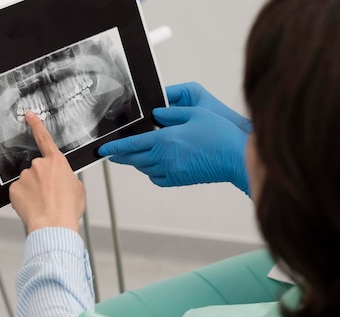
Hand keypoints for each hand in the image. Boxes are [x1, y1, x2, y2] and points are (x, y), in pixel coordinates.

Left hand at [9, 111, 85, 232]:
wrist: (54, 224)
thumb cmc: (67, 209)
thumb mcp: (78, 189)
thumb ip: (68, 177)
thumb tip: (62, 180)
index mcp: (56, 162)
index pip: (44, 138)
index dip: (36, 125)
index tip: (29, 116)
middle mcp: (38, 166)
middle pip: (38, 169)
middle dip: (42, 180)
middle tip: (51, 195)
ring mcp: (25, 177)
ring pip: (28, 181)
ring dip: (34, 191)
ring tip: (45, 204)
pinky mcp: (14, 189)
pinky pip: (20, 192)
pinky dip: (25, 199)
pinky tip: (34, 207)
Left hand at [98, 82, 249, 194]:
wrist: (235, 158)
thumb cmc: (219, 134)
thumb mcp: (195, 113)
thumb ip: (172, 113)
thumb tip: (155, 115)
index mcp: (166, 140)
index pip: (132, 144)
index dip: (115, 147)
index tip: (103, 149)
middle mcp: (165, 158)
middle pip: (134, 158)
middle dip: (120, 156)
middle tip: (112, 154)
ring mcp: (172, 171)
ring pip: (144, 168)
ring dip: (135, 162)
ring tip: (131, 156)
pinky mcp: (180, 180)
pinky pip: (157, 178)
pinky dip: (150, 173)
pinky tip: (153, 166)